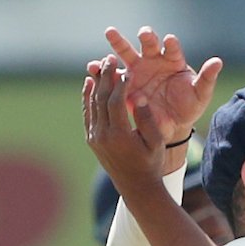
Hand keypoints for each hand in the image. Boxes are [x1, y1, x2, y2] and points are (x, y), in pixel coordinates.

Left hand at [82, 58, 168, 184]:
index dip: (121, 83)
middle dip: (105, 77)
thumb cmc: (151, 163)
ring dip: (96, 83)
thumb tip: (137, 96)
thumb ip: (147, 119)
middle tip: (109, 58)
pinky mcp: (92, 139)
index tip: (127, 69)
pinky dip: (88, 97)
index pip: (116, 102)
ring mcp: (94, 138)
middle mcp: (103, 136)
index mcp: (120, 136)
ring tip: (101, 66)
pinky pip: (88, 113)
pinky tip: (90, 82)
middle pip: (101, 99)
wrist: (136, 187)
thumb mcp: (156, 142)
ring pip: (92, 104)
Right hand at [103, 25, 220, 149]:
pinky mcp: (125, 82)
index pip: (172, 48)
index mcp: (173, 60)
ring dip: (118, 42)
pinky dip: (103, 69)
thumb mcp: (200, 95)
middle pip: (148, 43)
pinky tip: (92, 66)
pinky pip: (113, 74)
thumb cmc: (188, 106)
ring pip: (126, 52)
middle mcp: (153, 59)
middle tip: (144, 33)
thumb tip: (218, 61)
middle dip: (146, 36)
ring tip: (110, 33)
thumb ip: (207, 79)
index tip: (170, 40)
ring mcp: (138, 69)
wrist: (172, 124)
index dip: (171, 44)